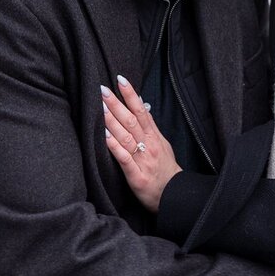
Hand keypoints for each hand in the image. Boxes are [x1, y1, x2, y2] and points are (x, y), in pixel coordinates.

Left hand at [102, 75, 180, 212]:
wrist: (174, 196)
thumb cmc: (165, 170)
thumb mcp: (162, 144)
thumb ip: (150, 127)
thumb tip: (141, 106)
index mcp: (154, 137)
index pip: (142, 110)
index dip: (131, 95)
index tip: (120, 80)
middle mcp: (148, 145)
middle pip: (131, 120)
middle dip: (116, 104)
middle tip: (103, 89)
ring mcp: (143, 160)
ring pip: (126, 136)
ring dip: (112, 121)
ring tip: (100, 107)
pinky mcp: (136, 176)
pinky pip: (124, 159)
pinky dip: (115, 146)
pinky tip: (104, 136)